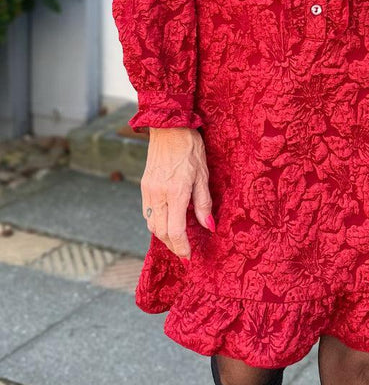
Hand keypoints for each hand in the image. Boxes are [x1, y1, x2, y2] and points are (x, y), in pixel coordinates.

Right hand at [141, 127, 213, 258]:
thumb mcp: (203, 175)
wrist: (168, 127)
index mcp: (175, 193)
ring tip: (177, 241)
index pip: (175, 231)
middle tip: (184, 252)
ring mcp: (148, 190)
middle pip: (161, 232)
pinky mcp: (144, 186)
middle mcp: (158, 194)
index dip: (182, 247)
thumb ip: (203, 203)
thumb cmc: (190, 148)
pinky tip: (167, 223)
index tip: (189, 257)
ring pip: (151, 224)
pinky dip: (156, 223)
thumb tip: (208, 227)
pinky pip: (147, 212)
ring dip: (163, 236)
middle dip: (172, 246)